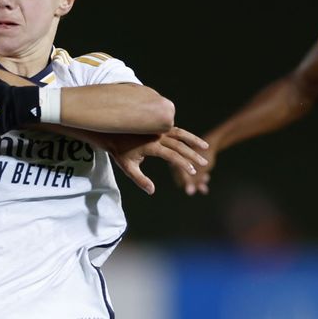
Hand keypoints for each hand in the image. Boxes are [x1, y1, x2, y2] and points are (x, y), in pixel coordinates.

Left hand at [95, 126, 211, 194]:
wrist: (111, 131)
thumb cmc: (119, 151)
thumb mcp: (128, 168)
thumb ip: (140, 180)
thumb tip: (152, 191)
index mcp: (151, 146)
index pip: (172, 155)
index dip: (183, 163)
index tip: (193, 171)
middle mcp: (157, 136)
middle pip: (180, 145)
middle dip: (193, 154)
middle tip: (204, 163)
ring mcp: (158, 130)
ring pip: (180, 133)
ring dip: (193, 140)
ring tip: (206, 147)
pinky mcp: (158, 127)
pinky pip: (175, 130)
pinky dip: (185, 135)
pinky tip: (193, 141)